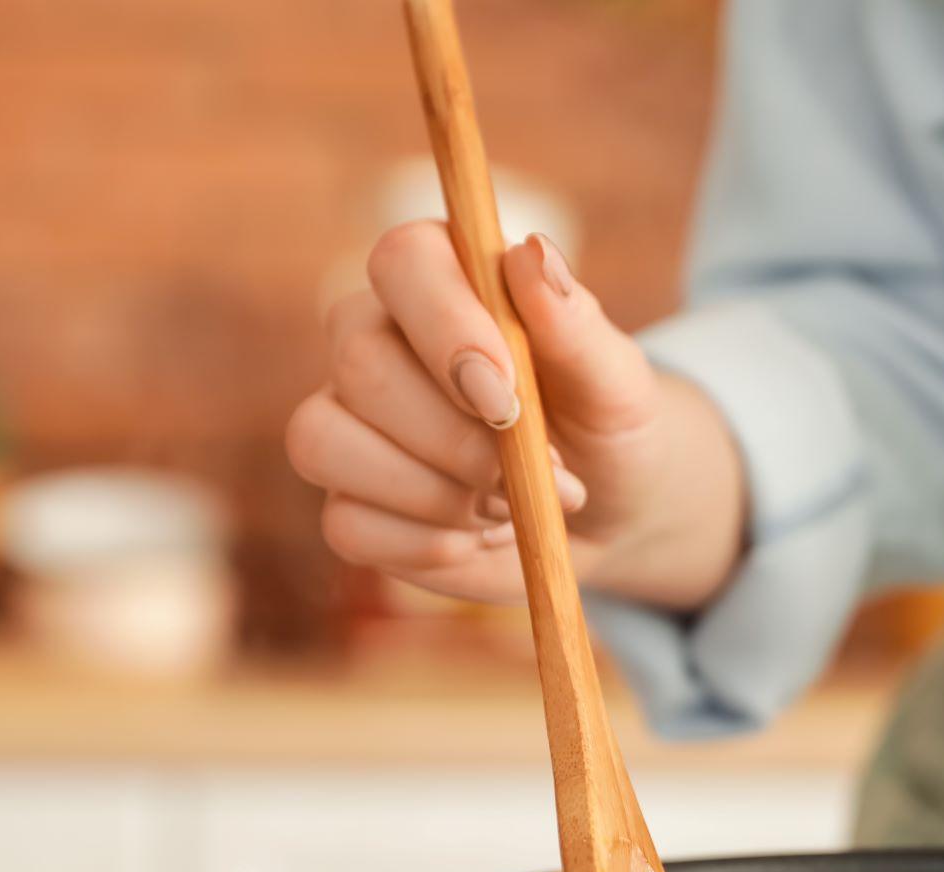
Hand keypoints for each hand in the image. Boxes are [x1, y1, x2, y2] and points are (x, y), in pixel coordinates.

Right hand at [285, 221, 743, 611]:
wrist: (608, 511)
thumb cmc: (607, 426)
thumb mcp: (617, 381)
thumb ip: (576, 322)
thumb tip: (533, 255)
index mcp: (440, 281)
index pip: (401, 262)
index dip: (447, 328)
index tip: (507, 395)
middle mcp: (374, 340)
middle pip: (359, 364)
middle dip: (455, 437)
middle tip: (532, 468)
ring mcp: (348, 423)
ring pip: (326, 443)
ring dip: (436, 493)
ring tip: (508, 502)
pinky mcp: (347, 506)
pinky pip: (347, 526)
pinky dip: (429, 544)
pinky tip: (480, 535)